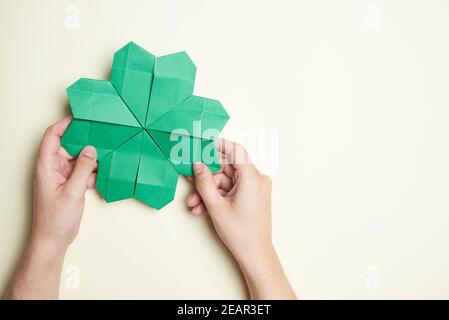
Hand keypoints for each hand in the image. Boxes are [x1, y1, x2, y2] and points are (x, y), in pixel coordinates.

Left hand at [4, 117, 96, 298]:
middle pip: (67, 146)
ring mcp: (61, 177)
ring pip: (77, 159)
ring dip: (91, 158)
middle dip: (84, 141)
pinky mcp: (70, 186)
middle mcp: (52, 168)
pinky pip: (82, 172)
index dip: (64, 125)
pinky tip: (103, 173)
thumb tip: (91, 149)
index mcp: (46, 166)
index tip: (80, 118)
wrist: (53, 241)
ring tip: (107, 153)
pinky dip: (92, 172)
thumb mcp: (72, 191)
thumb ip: (83, 168)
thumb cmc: (55, 219)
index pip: (52, 137)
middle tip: (101, 134)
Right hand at [187, 139, 295, 298]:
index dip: (218, 145)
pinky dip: (218, 197)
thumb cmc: (240, 233)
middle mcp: (257, 180)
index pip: (236, 151)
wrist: (254, 254)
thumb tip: (197, 166)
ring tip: (195, 205)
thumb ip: (204, 183)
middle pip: (227, 169)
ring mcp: (256, 188)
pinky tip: (204, 208)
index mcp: (253, 178)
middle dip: (207, 180)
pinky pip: (232, 189)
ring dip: (209, 192)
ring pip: (226, 182)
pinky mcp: (253, 196)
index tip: (203, 144)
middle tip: (190, 184)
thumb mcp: (216, 206)